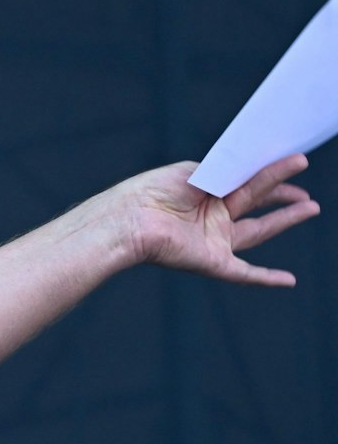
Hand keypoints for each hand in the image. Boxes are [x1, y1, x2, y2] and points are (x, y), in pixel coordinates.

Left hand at [122, 155, 318, 285]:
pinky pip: (245, 274)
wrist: (131, 218)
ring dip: (286, 220)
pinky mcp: (212, 261)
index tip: (295, 162)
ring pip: (258, 232)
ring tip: (312, 207)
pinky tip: (289, 281)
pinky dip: (267, 278)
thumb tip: (255, 165)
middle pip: (256, 204)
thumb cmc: (152, 191)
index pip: (246, 184)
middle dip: (284, 196)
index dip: (271, 175)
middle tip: (308, 191)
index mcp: (206, 193)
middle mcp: (212, 217)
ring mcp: (214, 240)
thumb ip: (226, 171)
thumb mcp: (195, 173)